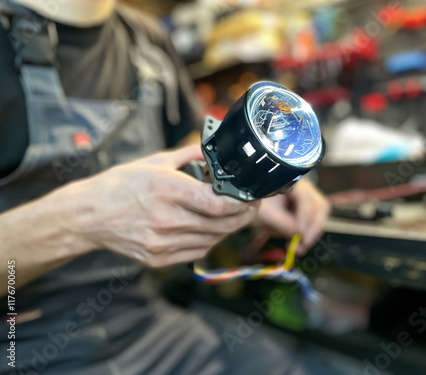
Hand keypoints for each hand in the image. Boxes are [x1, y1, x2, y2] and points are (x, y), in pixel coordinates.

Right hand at [57, 145, 258, 266]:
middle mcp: (165, 219)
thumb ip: (189, 156)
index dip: (241, 203)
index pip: (217, 205)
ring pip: (212, 240)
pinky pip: (197, 252)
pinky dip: (211, 240)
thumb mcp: (154, 161)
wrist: (89, 215)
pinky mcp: (158, 258)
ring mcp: (161, 242)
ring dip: (229, 228)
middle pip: (220, 225)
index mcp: (166, 189)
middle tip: (250, 206)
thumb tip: (214, 153)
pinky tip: (212, 229)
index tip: (250, 196)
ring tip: (233, 216)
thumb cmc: (120, 185)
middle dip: (243, 215)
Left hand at [256, 178, 328, 254]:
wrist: (255, 199)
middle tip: (304, 243)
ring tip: (299, 248)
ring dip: (312, 233)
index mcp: (293, 181)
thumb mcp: (267, 212)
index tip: (300, 233)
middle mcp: (306, 188)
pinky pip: (314, 222)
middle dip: (314, 227)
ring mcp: (309, 198)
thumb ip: (282, 222)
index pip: (306, 198)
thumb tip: (298, 236)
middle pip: (320, 206)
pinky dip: (308, 234)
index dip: (305, 216)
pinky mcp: (308, 210)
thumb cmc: (260, 201)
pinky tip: (299, 244)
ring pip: (320, 215)